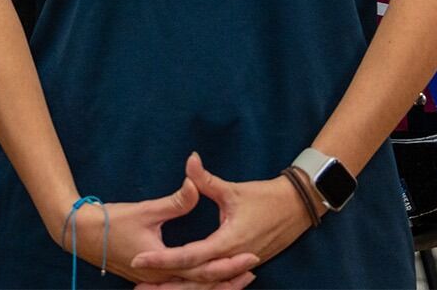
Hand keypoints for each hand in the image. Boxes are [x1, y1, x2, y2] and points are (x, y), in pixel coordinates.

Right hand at [47, 176, 259, 286]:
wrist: (81, 234)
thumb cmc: (111, 222)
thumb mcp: (146, 209)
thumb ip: (175, 200)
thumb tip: (194, 183)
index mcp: (164, 265)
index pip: (205, 270)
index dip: (230, 264)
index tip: (252, 256)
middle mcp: (162, 279)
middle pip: (203, 287)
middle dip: (230, 280)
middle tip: (254, 270)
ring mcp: (155, 280)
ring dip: (216, 285)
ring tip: (238, 278)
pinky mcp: (150, 278)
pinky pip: (180, 287)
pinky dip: (197, 285)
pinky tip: (206, 279)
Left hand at [130, 153, 311, 284]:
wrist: (298, 207)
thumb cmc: (266, 197)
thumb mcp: (233, 190)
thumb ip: (206, 180)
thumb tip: (189, 160)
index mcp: (227, 242)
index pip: (188, 256)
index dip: (162, 259)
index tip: (139, 260)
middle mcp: (232, 259)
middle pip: (194, 279)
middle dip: (166, 284)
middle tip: (138, 286)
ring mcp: (239, 265)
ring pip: (206, 284)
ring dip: (180, 288)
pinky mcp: (242, 265)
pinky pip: (217, 281)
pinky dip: (199, 286)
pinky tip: (182, 286)